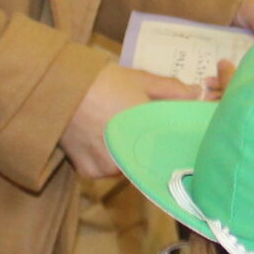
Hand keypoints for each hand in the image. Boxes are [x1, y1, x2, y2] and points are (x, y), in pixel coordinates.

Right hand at [65, 65, 199, 177]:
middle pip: (147, 159)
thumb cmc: (102, 82)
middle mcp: (129, 159)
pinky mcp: (89, 172)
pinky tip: (102, 140)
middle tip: (144, 130)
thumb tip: (197, 95)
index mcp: (147, 138)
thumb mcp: (141, 80)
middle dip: (148, 146)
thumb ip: (172, 91)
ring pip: (126, 165)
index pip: (169, 149)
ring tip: (122, 132)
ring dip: (127, 153)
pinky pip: (105, 169)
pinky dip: (106, 158)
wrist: (56, 88)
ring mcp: (108, 169)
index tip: (175, 137)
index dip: (173, 143)